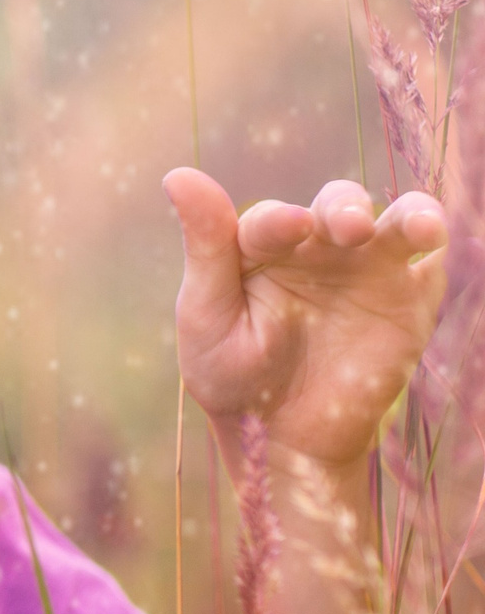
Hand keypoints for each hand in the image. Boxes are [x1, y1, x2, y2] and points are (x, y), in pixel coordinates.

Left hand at [165, 167, 446, 467]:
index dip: (280, 220)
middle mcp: (317, 247)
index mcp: (262, 246)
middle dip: (345, 208)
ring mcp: (367, 268)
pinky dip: (435, 246)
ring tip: (417, 227)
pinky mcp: (408, 299)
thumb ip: (205, 247)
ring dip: (409, 214)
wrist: (285, 439)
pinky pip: (428, 264)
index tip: (291, 227)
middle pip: (338, 204)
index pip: (272, 218)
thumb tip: (177, 175)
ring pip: (394, 222)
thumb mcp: (208, 314)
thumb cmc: (233, 375)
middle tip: (348, 228)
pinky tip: (433, 246)